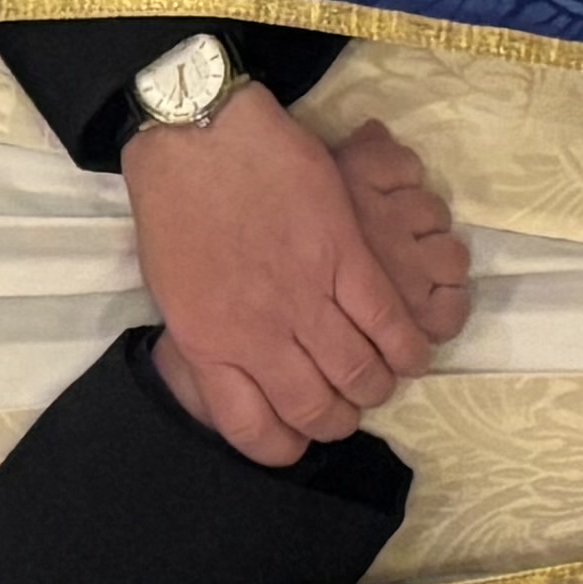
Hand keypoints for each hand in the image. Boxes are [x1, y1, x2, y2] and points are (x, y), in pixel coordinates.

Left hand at [124, 93, 454, 465]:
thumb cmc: (175, 211)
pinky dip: (405, 347)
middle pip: (315, 409)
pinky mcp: (345, 256)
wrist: (197, 137)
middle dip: (338, 421)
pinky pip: (388, 322)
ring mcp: (304, 296)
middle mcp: (259, 334)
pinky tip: (409, 351)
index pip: (253, 430)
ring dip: (377, 386)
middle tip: (348, 407)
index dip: (283, 446)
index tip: (297, 439)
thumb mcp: (173, 295)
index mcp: (209, 347)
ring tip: (381, 379)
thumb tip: (239, 376)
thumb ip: (209, 344)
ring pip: (359, 372)